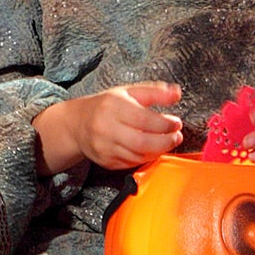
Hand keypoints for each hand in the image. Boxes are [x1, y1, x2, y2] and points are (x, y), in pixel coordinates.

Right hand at [34, 82, 183, 173]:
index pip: (144, 119)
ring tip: (166, 142)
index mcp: (113, 107)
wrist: (77, 124)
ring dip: (158, 151)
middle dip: (165, 141)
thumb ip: (154, 92)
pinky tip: (152, 149)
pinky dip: (146, 158)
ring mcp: (105, 147)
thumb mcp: (128, 92)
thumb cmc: (106, 106)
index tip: (176, 123)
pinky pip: (132, 163)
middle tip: (176, 136)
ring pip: (138, 155)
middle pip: (142, 142)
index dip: (165, 124)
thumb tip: (176, 93)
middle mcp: (106, 128)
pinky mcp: (106, 161)